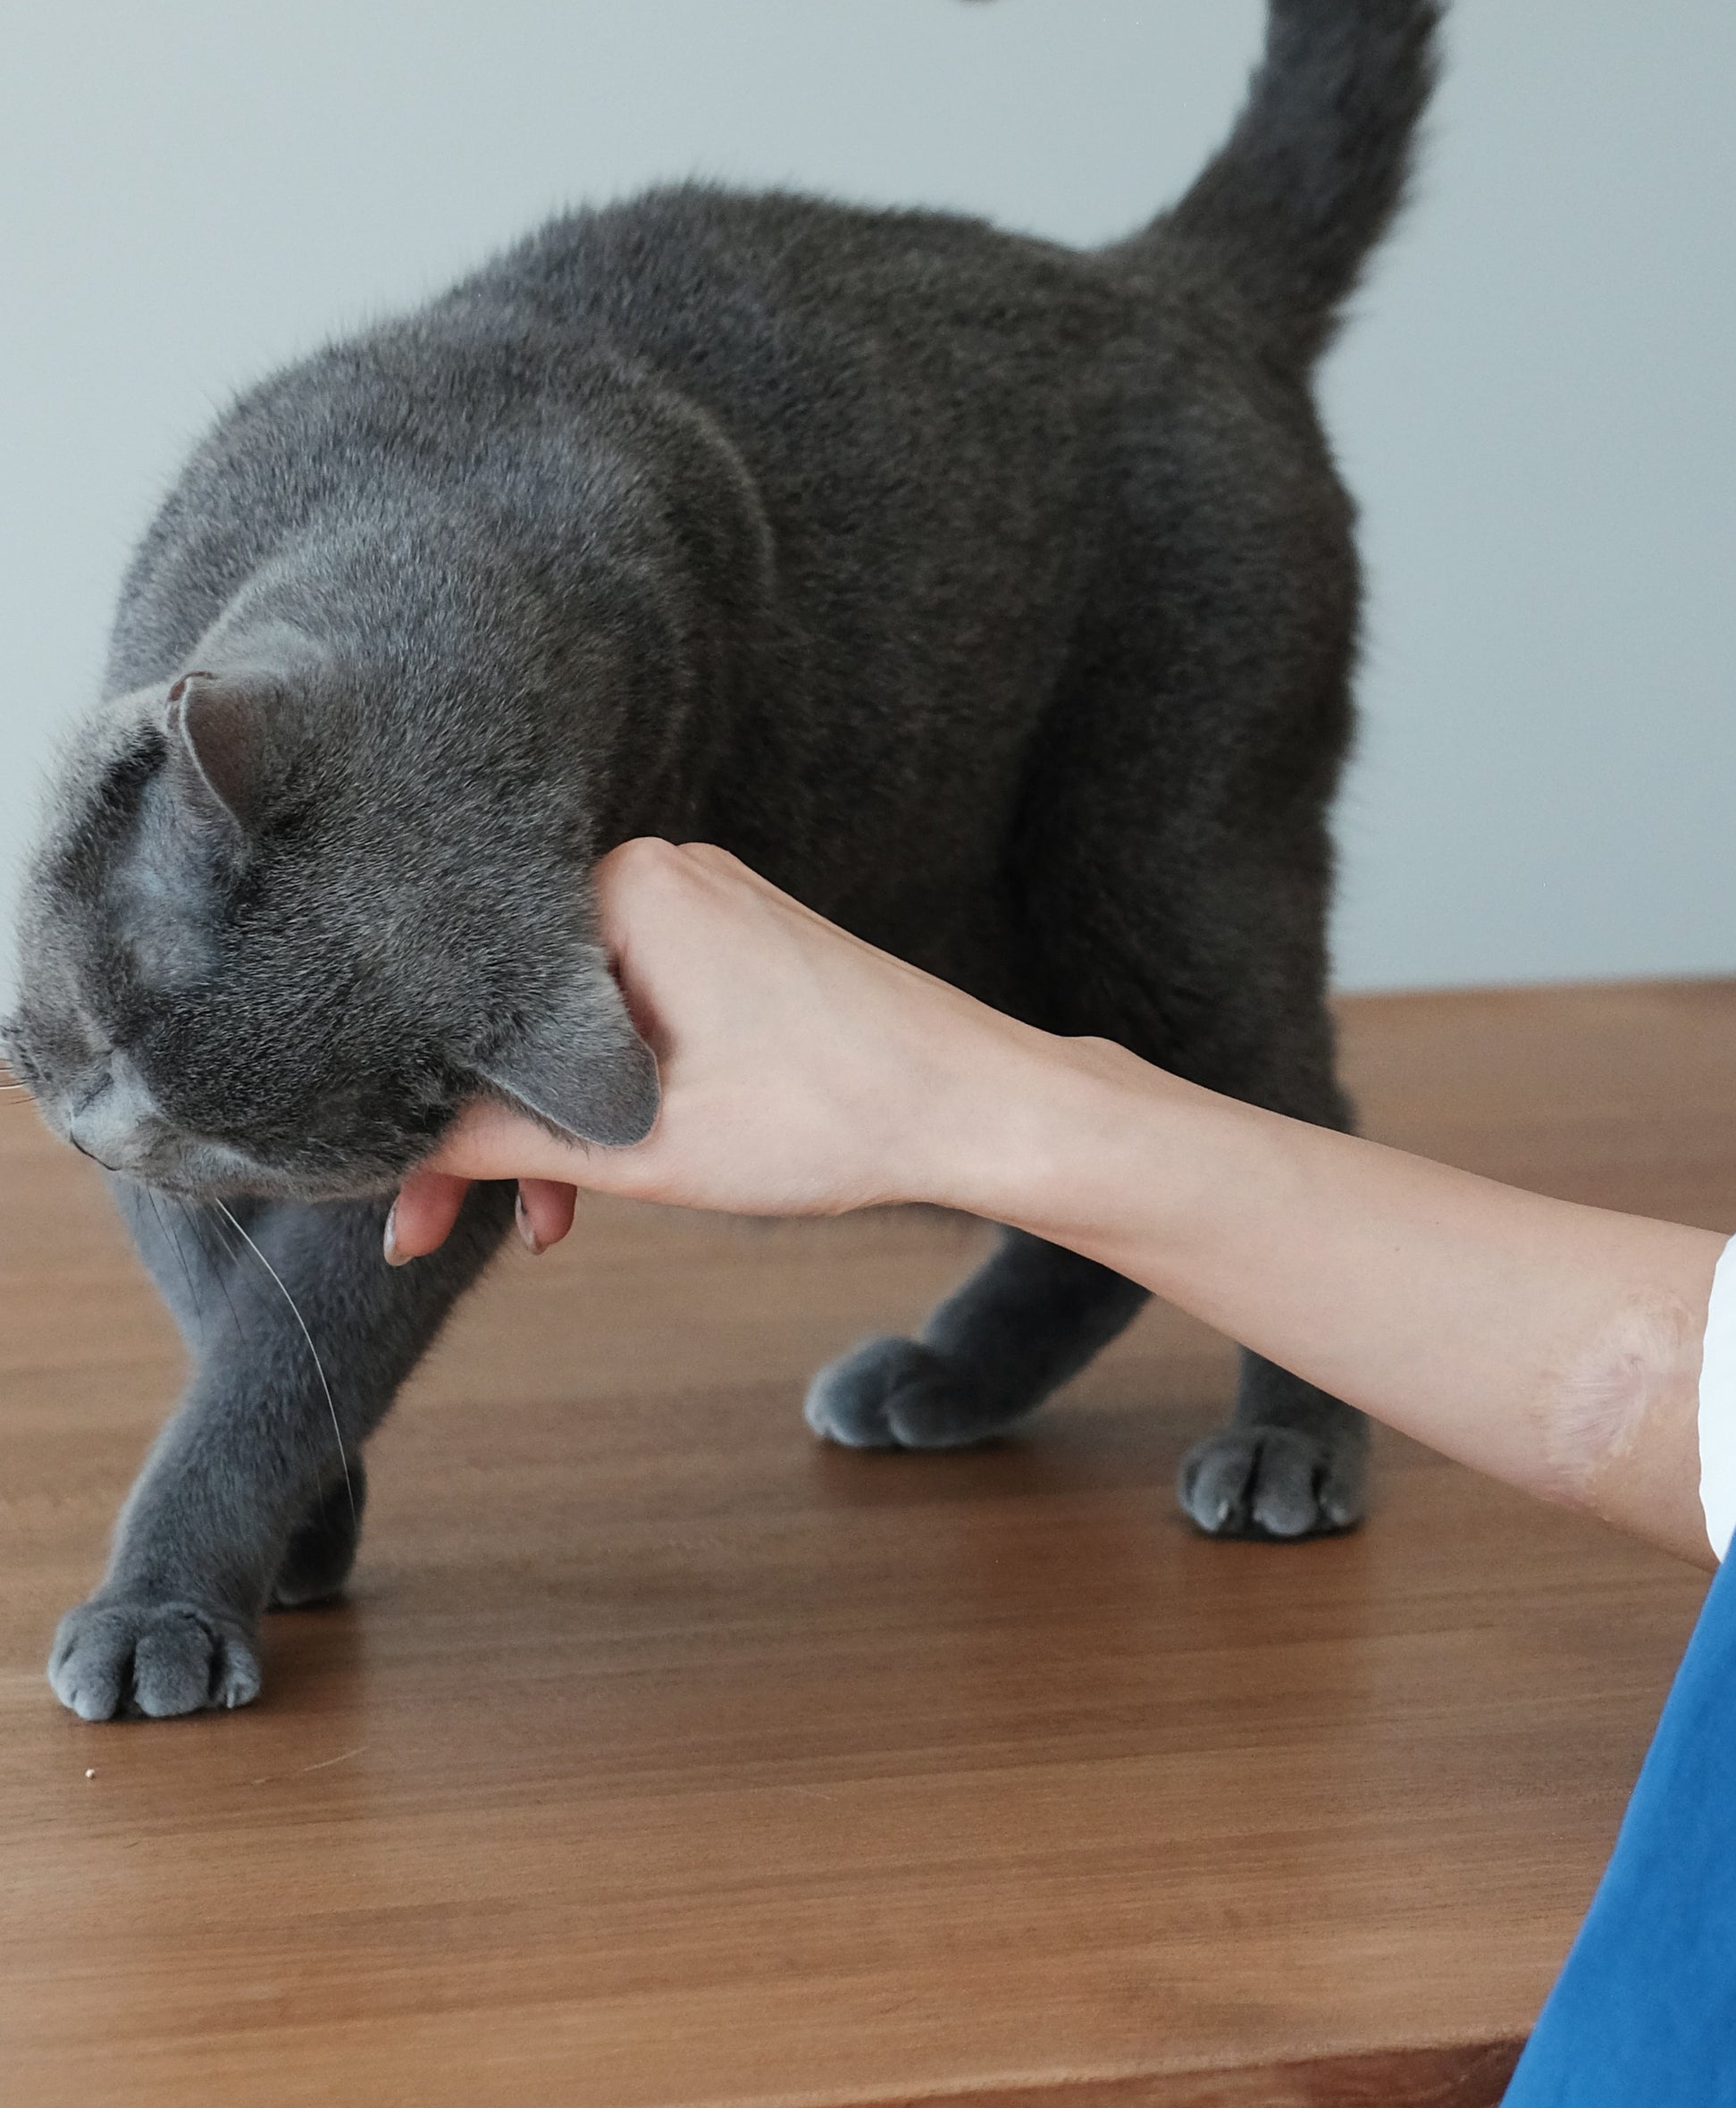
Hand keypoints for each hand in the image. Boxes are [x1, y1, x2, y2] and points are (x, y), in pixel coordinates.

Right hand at [384, 841, 1046, 1264]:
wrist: (981, 1106)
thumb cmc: (831, 1114)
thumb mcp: (639, 1145)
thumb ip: (496, 1139)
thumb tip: (383, 1140)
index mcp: (624, 888)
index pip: (473, 998)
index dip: (420, 1107)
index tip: (393, 1197)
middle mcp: (659, 873)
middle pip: (517, 1013)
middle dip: (479, 1128)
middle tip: (428, 1234)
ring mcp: (701, 905)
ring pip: (573, 1024)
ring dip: (550, 1124)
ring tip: (543, 1227)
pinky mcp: (733, 944)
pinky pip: (629, 1016)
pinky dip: (610, 1095)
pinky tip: (595, 1178)